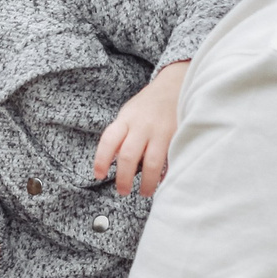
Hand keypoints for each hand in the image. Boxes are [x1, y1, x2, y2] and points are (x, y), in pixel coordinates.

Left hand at [92, 61, 188, 197]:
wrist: (176, 85)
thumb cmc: (148, 105)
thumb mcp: (129, 113)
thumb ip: (120, 135)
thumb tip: (111, 161)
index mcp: (126, 120)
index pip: (108, 141)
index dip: (101, 160)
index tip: (98, 176)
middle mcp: (142, 125)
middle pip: (128, 156)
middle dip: (123, 178)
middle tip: (123, 191)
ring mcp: (162, 131)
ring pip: (152, 163)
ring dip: (147, 183)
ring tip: (145, 192)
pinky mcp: (178, 136)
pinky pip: (171, 160)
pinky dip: (167, 175)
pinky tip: (163, 182)